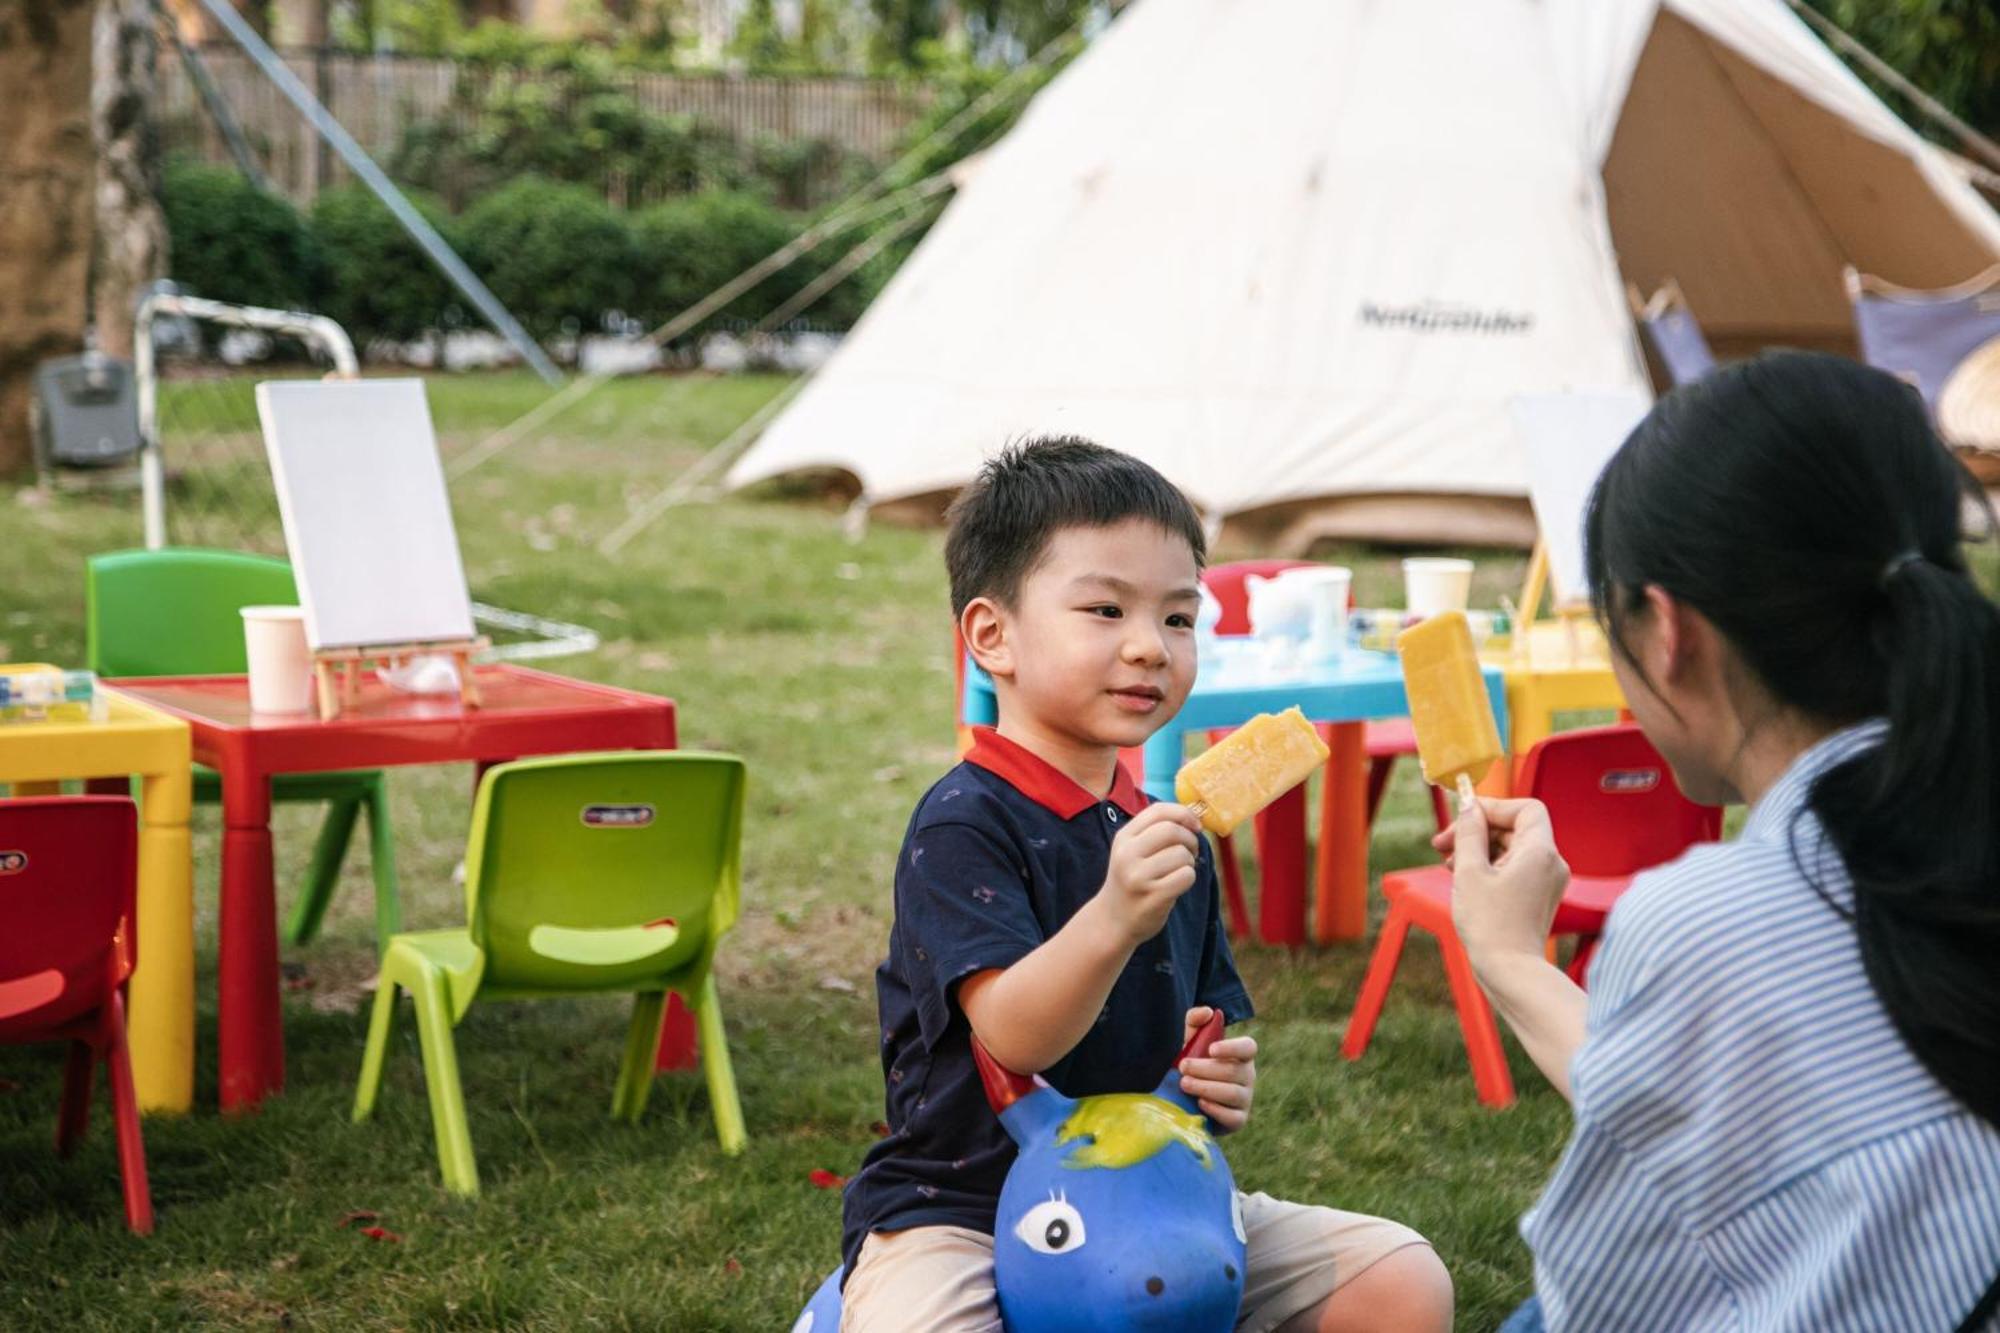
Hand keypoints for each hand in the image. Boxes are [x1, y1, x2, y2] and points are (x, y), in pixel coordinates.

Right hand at [1096, 803, 1200, 946]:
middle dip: (1190, 839)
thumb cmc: (1132, 880)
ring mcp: (1138, 876)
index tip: (1195, 826)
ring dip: (1189, 862)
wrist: (1113, 919)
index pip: (1158, 811)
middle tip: (1190, 852)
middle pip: (1172, 830)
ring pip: (1182, 854)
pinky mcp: (1153, 896)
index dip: (1183, 813)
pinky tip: (1177, 885)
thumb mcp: (1132, 851)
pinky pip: (1186, 876)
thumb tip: (1193, 817)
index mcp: (1123, 838)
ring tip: (1178, 872)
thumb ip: (1156, 831)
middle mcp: (1127, 854)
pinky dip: (1189, 878)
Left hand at [1177, 1006, 1255, 1131]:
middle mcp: (1248, 1076)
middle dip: (1204, 1069)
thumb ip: (1194, 1022)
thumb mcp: (1189, 1043)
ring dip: (1206, 1087)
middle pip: (1232, 1071)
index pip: (1248, 1047)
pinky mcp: (1239, 1120)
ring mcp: (1246, 1099)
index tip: (1211, 1049)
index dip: (1232, 1047)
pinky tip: (1200, 1103)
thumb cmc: (1192, 1066)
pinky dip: (1216, 1110)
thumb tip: (1208, 1012)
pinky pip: (1233, 1117)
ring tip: (1184, 1083)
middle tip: (1182, 1067)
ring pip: (1232, 1093)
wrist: (1186, 1102)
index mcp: (1240, 1055)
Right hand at [1433, 796, 1569, 979]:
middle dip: (1477, 831)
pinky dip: (1490, 866)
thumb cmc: (1490, 924)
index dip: (1493, 807)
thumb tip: (1469, 807)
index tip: (1463, 817)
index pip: (1524, 808)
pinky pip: (1514, 868)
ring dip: (1479, 849)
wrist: (1511, 972)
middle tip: (1442, 843)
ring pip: (1511, 848)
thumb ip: (1469, 833)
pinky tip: (1464, 878)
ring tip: (1448, 864)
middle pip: (1515, 828)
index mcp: (1540, 852)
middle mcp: (1551, 863)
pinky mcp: (1538, 896)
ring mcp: (1547, 881)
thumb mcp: (1470, 872)